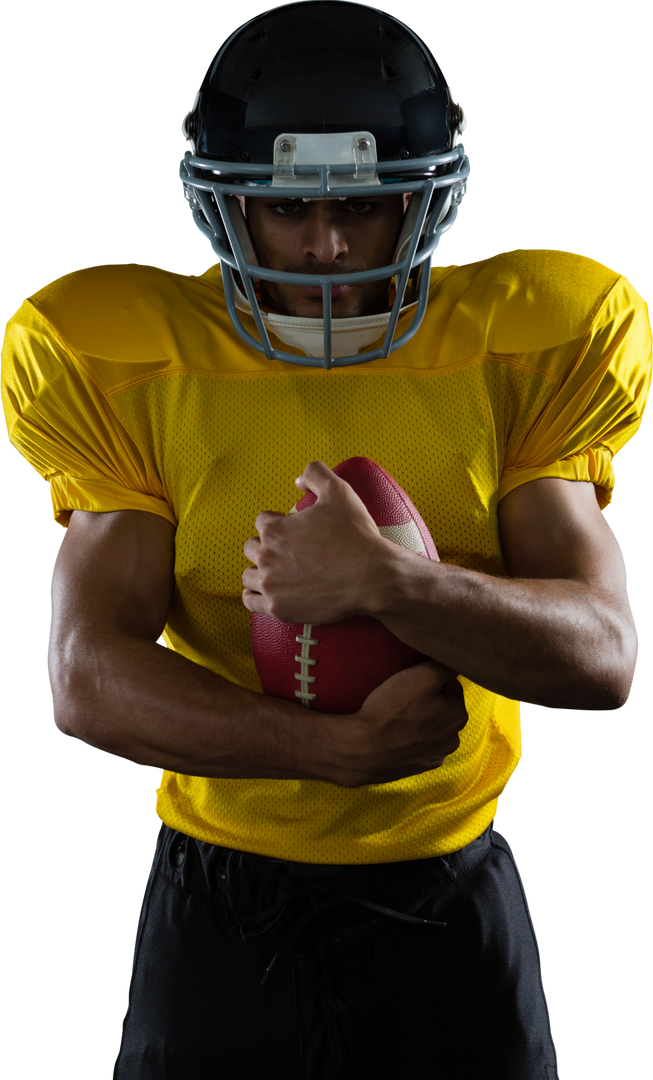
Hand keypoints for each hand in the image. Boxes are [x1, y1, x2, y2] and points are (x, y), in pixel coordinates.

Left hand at [242, 460, 390, 623]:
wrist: (372, 577)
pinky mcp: (278, 609)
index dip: (278, 522)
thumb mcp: (339, 491)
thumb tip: (298, 480)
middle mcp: (267, 556)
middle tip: (287, 553)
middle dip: (267, 547)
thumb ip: (315, 474)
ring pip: (249, 575)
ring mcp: (271, 584)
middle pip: (252, 548)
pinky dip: (255, 596)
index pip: (263, 521)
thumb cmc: (356, 535)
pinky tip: (265, 592)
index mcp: (275, 529)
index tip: (292, 531)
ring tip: (275, 573)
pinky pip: (250, 602)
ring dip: (259, 572)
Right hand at [330, 660, 467, 787]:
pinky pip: (418, 746)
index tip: (413, 681)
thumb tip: (455, 664)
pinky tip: (395, 735)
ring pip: (431, 729)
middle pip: (443, 709)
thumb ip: (445, 666)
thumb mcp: (422, 675)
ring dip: (420, 721)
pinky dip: (410, 739)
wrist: (361, 748)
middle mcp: (452, 740)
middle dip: (429, 701)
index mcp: (458, 716)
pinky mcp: (417, 768)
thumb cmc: (391, 709)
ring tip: (396, 715)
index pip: (452, 686)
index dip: (432, 679)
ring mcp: (434, 757)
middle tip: (403, 696)